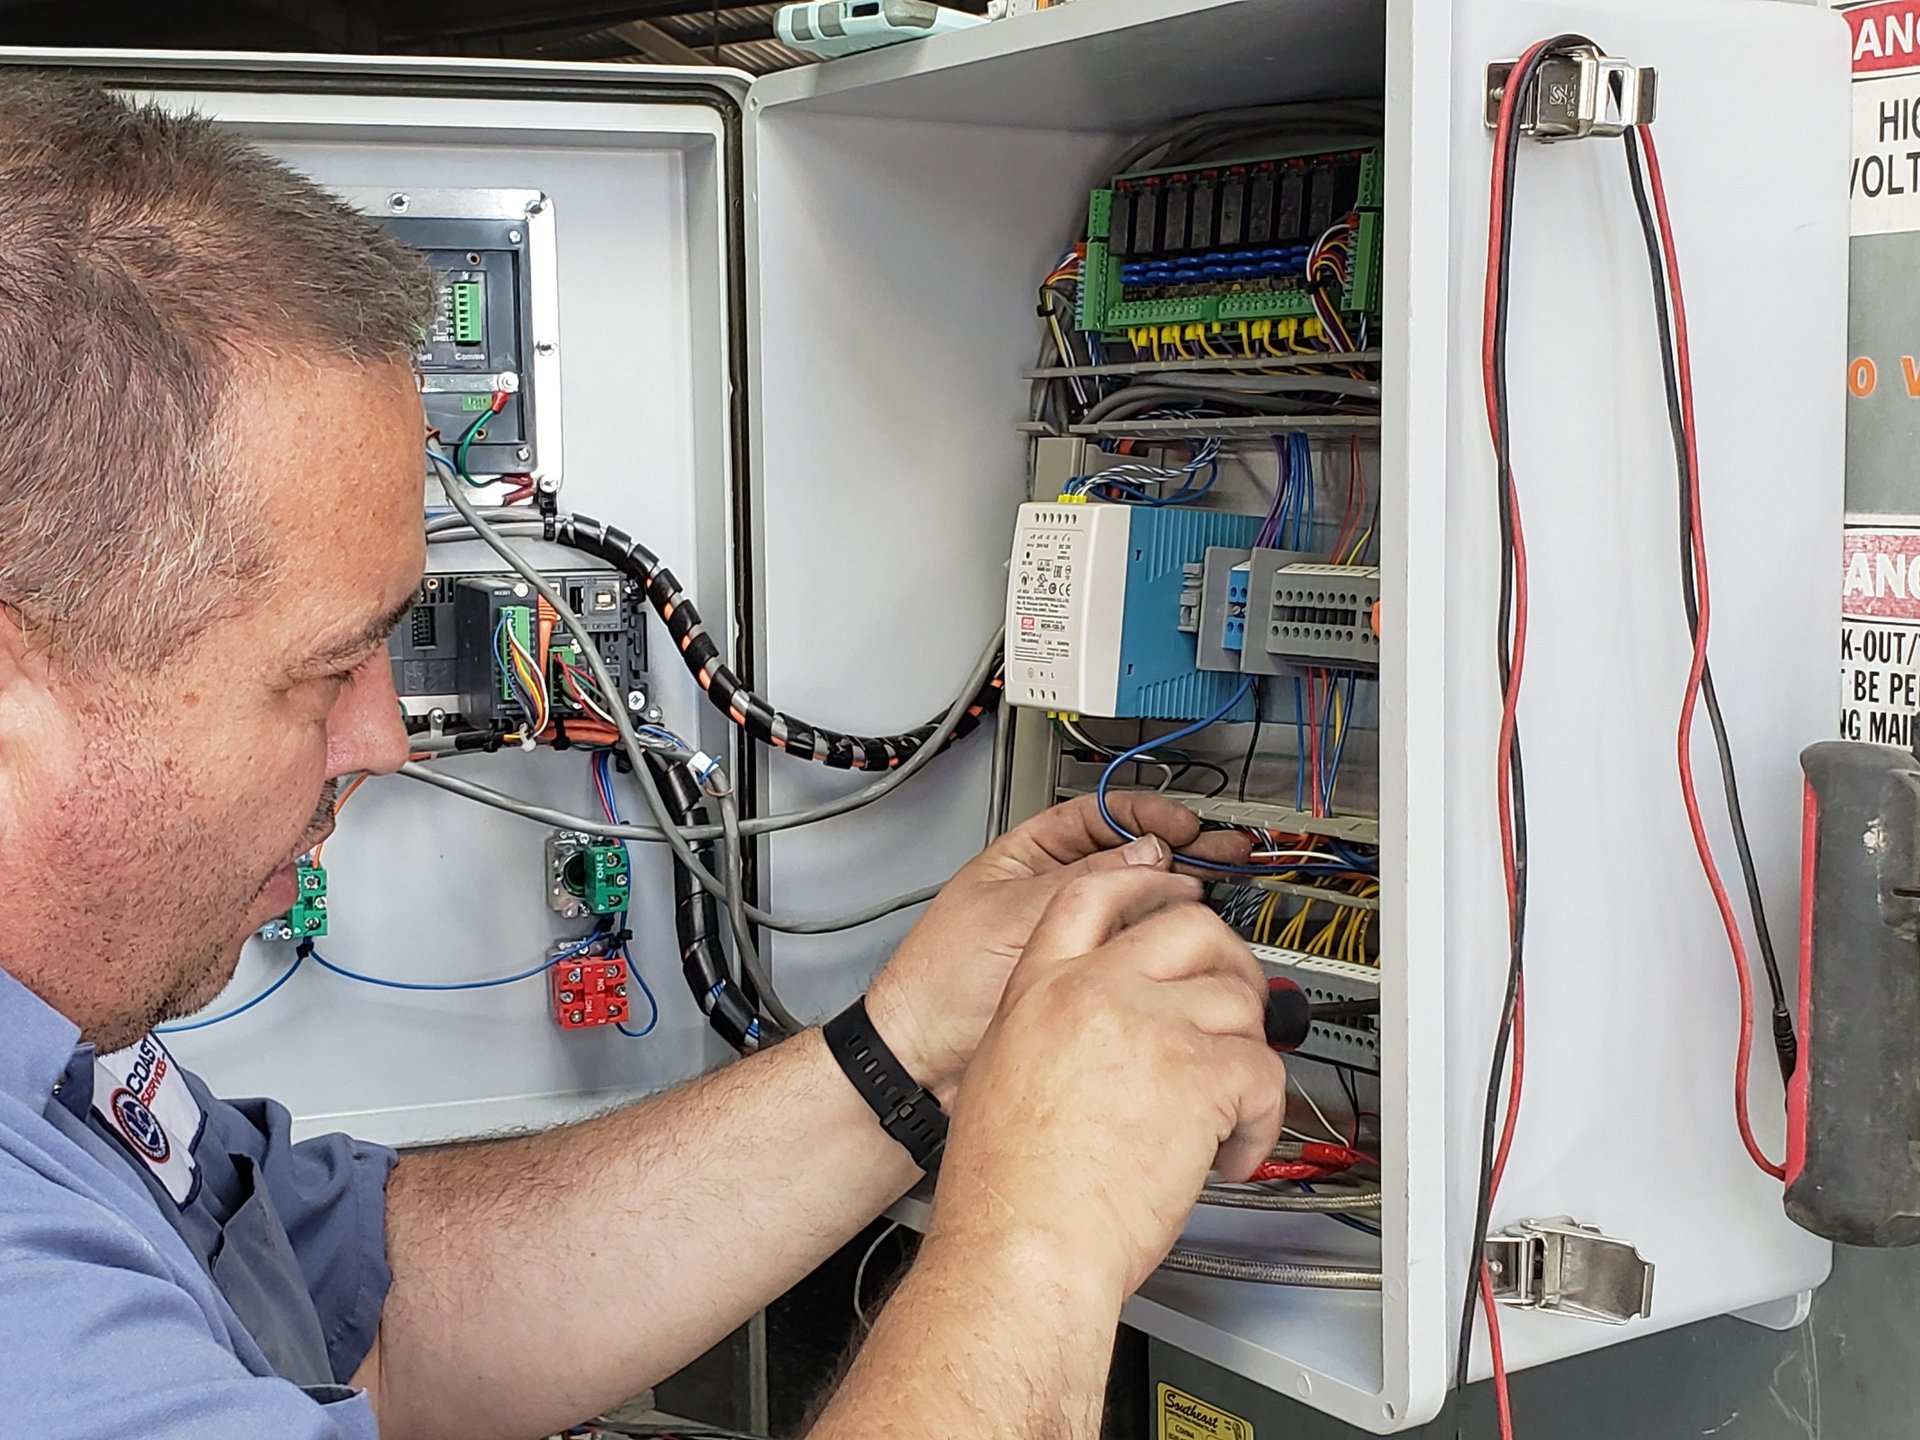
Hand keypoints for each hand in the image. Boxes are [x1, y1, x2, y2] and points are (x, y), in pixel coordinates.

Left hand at [865, 792, 1250, 1101]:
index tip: (1181, 824)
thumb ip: (1085, 882)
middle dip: (1178, 854)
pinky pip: (1135, 957)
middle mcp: (1054, 895)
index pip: (1096, 817)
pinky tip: (1190, 943)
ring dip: (1178, 900)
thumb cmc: (939, 984)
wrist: (924, 1063)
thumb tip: (1148, 854)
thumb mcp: (1016, 914)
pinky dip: (1166, 949)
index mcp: (1027, 859)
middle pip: (1127, 860)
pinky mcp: (1087, 985)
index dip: (1143, 816)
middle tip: (1223, 853)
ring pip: (1137, 909)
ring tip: (1218, 896)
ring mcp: (1073, 942)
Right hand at [923, 868, 1285, 1303]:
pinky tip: (1232, 1153)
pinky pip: (1264, 1072)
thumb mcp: (996, 1074)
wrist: (1022, 1248)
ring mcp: (1149, 1028)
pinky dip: (1262, 1118)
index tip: (1174, 893)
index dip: (1143, 884)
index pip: (1093, 895)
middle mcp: (1095, 993)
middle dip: (1228, 961)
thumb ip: (1044, 1029)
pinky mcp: (1198, 1076)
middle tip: (1236, 1002)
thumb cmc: (1004, 1191)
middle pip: (1188, 927)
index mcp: (1040, 989)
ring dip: (1249, 1052)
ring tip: (1230, 1106)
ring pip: (1238, 1000)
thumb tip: (1088, 1031)